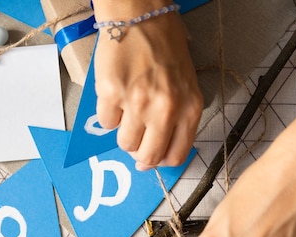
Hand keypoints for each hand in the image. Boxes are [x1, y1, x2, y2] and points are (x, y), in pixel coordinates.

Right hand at [92, 0, 202, 170]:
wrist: (140, 16)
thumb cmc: (165, 45)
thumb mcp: (185, 83)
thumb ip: (177, 116)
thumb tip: (157, 147)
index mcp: (189, 107)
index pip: (176, 155)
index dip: (161, 161)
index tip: (153, 158)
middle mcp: (165, 109)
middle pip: (148, 156)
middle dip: (139, 155)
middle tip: (135, 144)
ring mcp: (138, 103)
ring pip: (124, 142)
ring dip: (123, 132)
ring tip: (127, 111)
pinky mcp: (113, 94)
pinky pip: (106, 122)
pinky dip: (109, 113)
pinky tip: (116, 94)